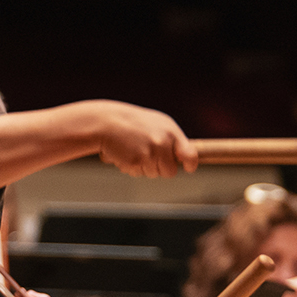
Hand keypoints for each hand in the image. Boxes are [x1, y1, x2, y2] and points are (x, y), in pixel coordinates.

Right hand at [82, 100, 198, 177]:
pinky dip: (131, 168)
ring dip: (144, 168)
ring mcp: (151, 152)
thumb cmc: (131, 124)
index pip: (190, 154)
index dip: (190, 164)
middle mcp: (163, 142)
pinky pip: (138, 174)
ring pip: (154, 174)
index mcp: (170, 131)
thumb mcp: (156, 125)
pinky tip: (125, 154)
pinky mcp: (137, 161)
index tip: (189, 168)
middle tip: (146, 154)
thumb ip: (170, 140)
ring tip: (134, 150)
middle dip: (160, 168)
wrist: (106, 122)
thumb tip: (183, 158)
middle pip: (170, 171)